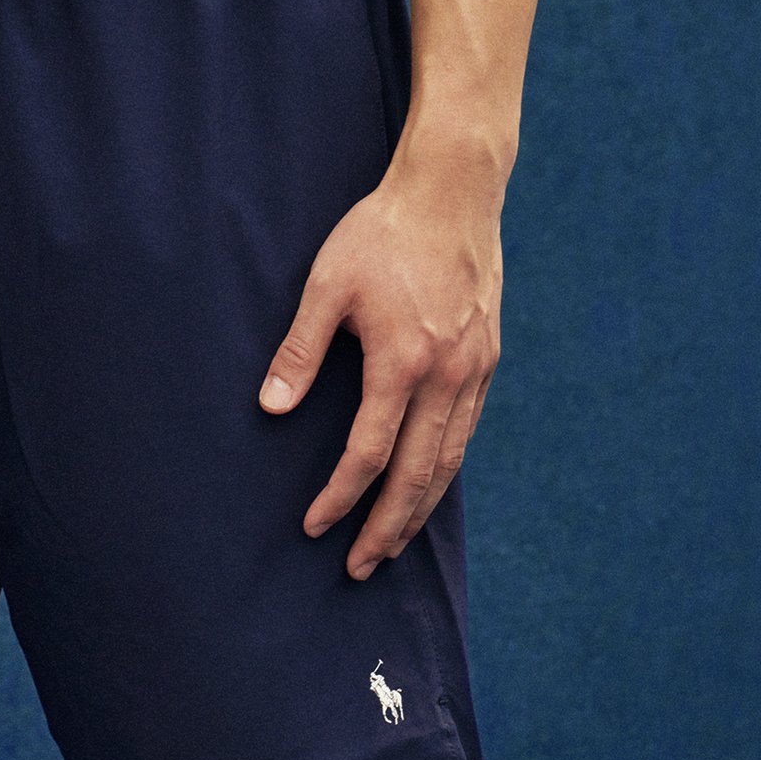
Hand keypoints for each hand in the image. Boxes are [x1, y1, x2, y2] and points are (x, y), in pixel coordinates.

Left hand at [258, 134, 504, 580]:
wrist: (452, 193)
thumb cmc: (380, 233)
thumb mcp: (328, 284)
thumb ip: (300, 351)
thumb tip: (271, 409)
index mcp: (402, 361)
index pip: (368, 453)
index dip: (340, 497)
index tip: (314, 526)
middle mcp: (446, 376)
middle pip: (417, 474)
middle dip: (386, 527)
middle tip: (359, 566)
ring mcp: (474, 370)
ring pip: (449, 460)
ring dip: (420, 507)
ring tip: (393, 543)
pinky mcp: (488, 359)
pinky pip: (468, 430)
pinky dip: (446, 467)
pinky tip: (428, 482)